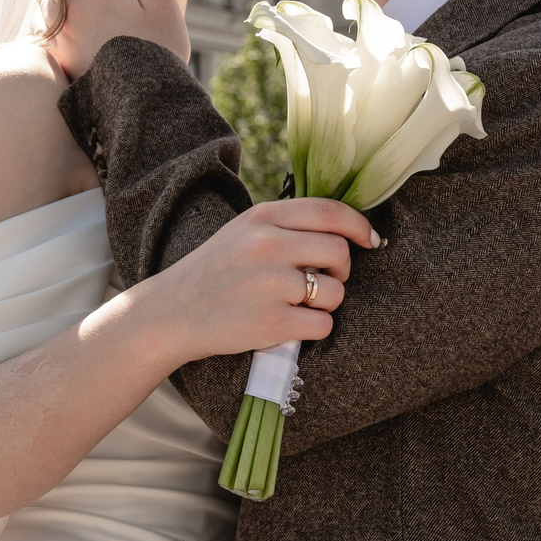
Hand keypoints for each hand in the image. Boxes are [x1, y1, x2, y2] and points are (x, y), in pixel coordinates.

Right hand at [131, 198, 378, 367]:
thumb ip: (285, 225)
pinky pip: (324, 324)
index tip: (370, 240)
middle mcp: (268, 245)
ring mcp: (271, 284)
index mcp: (262, 218)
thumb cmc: (212, 272)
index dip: (359, 225)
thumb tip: (342, 229)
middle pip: (339, 252)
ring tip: (296, 305)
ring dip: (326, 302)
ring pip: (336, 291)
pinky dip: (314, 329)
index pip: (329, 211)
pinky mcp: (273, 321)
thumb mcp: (241, 232)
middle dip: (340, 270)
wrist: (170, 313)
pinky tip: (289, 325)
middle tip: (320, 281)